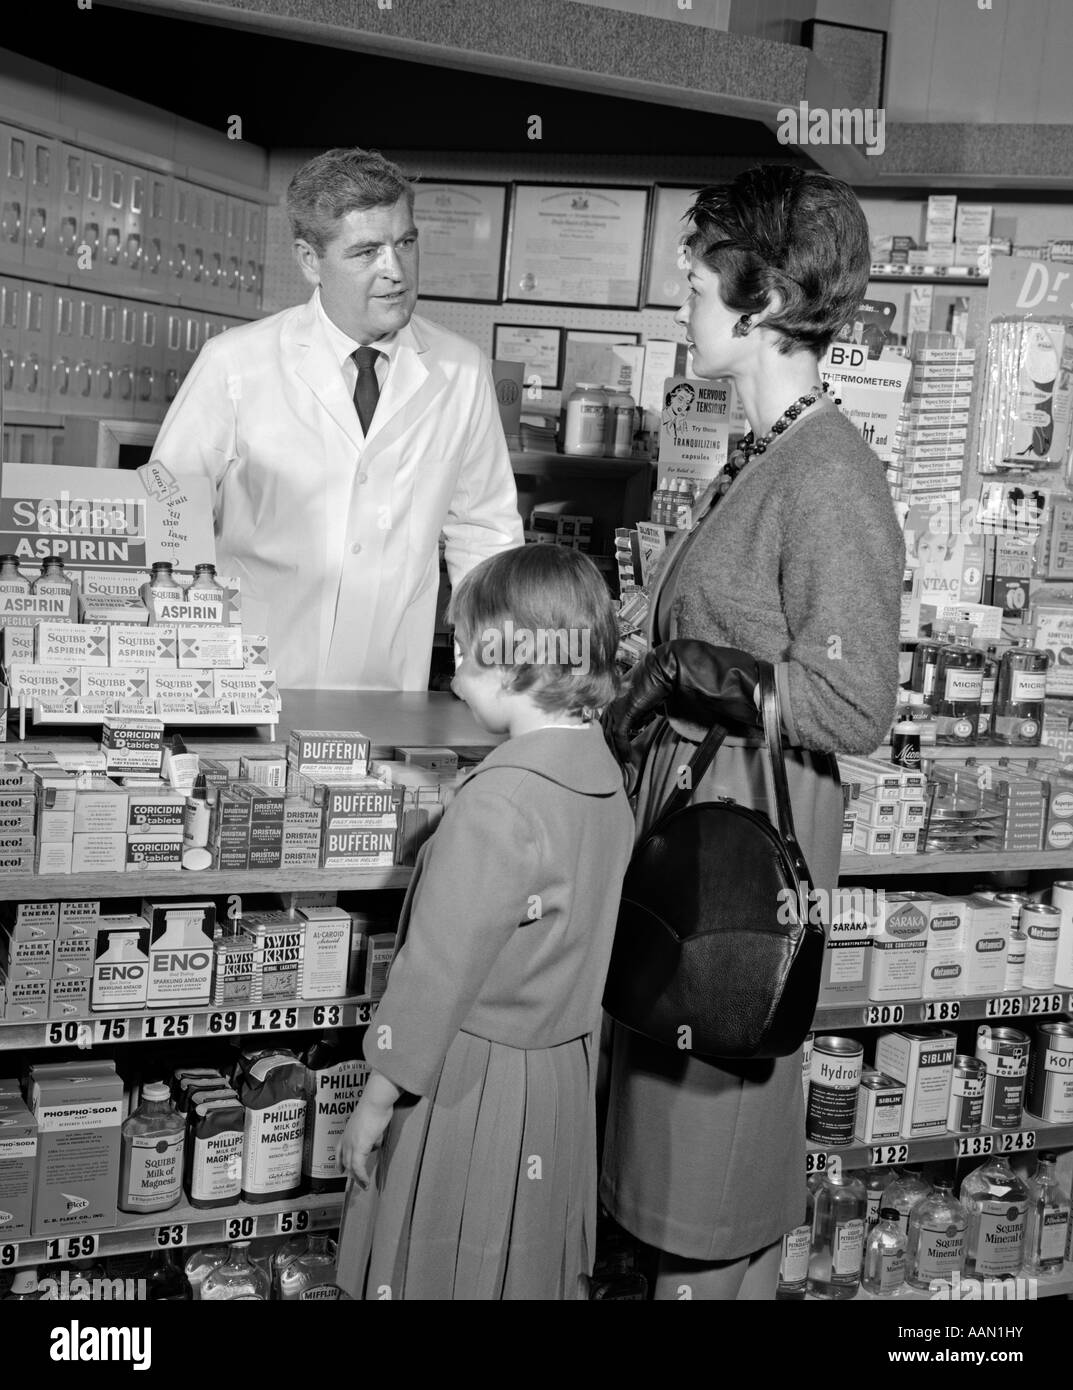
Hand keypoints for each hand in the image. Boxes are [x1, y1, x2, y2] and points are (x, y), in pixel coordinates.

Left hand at [340, 1093, 394, 1188]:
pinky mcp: (359, 1148)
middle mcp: (347, 1139)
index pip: (339, 1150)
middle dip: (351, 1173)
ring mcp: (351, 1144)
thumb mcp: (370, 1123)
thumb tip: (374, 1143)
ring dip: (357, 1178)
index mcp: (348, 1131)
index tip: (340, 1170)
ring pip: (351, 1166)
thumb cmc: (375, 1107)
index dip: (339, 1162)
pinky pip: (359, 1167)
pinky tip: (366, 1182)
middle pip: (345, 1161)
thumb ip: (370, 1134)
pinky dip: (362, 1176)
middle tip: (358, 1183)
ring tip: (364, 1185)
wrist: (375, 1102)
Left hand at [605, 641, 761, 763]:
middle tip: (618, 763)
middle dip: (611, 747)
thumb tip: (653, 717)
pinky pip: (619, 733)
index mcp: (624, 694)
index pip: (612, 719)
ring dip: (616, 751)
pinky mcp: (625, 709)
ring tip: (623, 765)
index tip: (621, 751)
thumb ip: (651, 709)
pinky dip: (622, 747)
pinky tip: (627, 758)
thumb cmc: (668, 679)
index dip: (614, 736)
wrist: (671, 667)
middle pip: (606, 727)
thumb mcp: (658, 698)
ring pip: (610, 733)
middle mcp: (617, 698)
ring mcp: (618, 703)